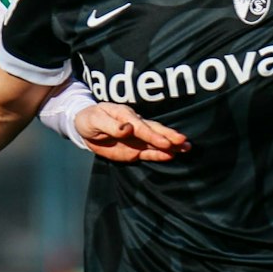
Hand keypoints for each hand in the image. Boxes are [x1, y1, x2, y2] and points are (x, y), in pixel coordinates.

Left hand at [75, 102, 189, 162]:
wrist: (85, 127)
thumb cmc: (89, 119)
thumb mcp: (95, 120)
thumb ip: (111, 125)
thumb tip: (127, 128)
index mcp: (125, 116)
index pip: (141, 127)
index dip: (152, 135)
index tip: (165, 142)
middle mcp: (135, 125)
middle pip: (154, 130)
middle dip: (169, 136)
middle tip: (184, 141)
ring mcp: (137, 138)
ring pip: (156, 141)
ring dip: (171, 145)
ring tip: (187, 147)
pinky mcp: (135, 150)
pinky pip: (149, 153)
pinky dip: (160, 155)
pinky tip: (172, 155)